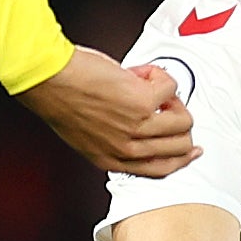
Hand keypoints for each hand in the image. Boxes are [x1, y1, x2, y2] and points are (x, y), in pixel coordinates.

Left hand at [22, 47, 195, 177]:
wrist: (47, 78)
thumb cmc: (60, 97)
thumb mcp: (87, 132)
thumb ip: (114, 137)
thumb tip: (143, 121)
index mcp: (110, 158)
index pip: (159, 169)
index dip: (181, 159)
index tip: (193, 149)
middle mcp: (125, 148)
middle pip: (179, 148)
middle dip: (179, 121)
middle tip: (166, 102)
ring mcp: (137, 127)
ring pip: (182, 120)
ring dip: (172, 98)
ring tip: (149, 84)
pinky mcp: (143, 102)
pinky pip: (171, 87)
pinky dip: (158, 75)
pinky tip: (137, 72)